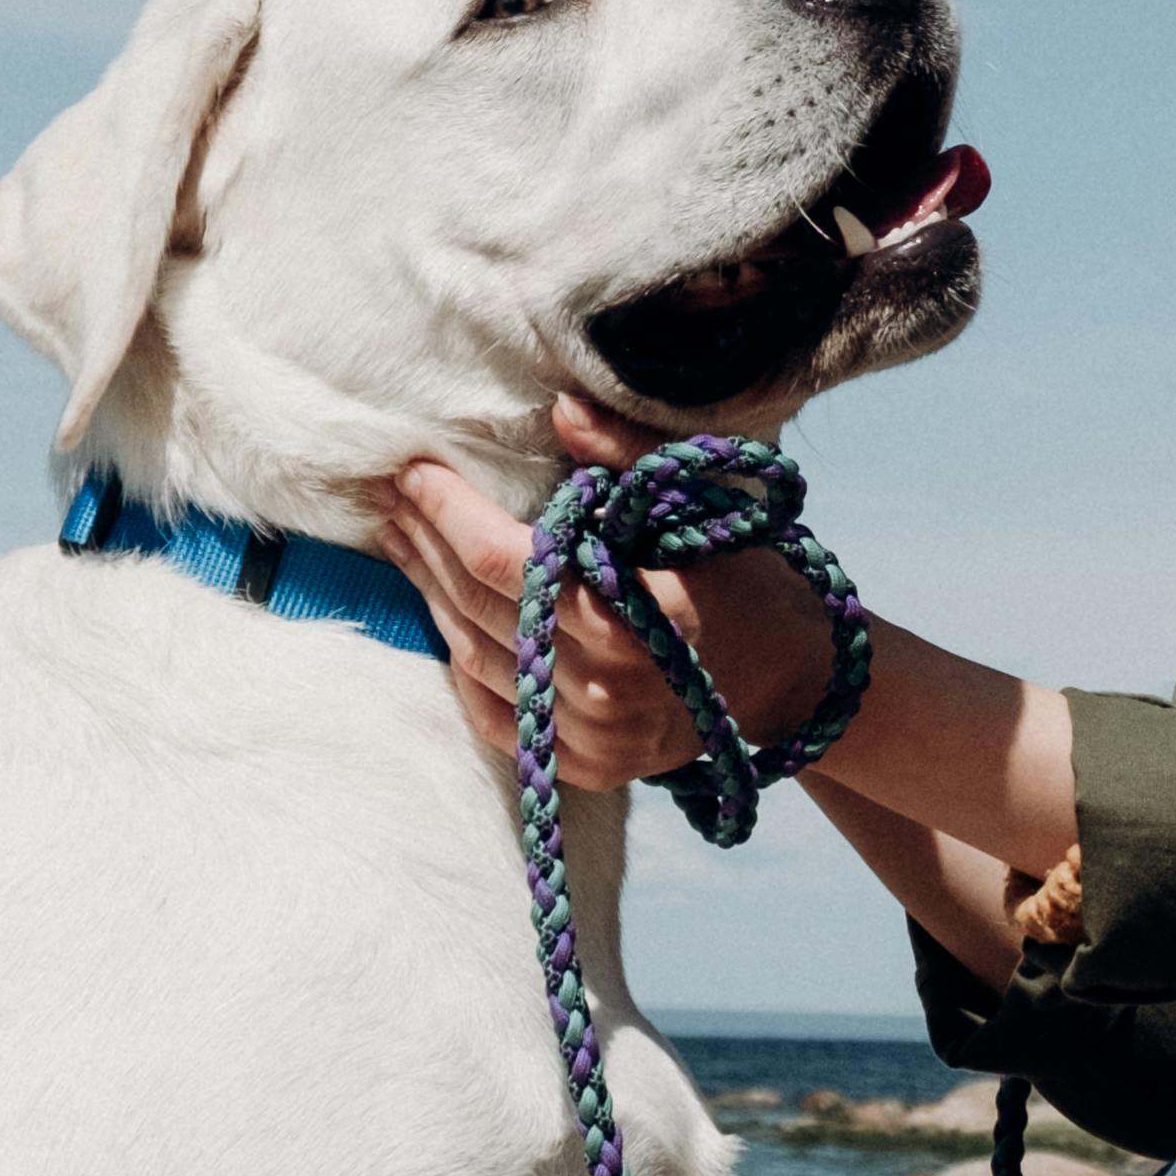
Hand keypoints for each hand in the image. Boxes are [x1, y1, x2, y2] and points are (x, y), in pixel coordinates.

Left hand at [377, 397, 818, 794]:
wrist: (785, 676)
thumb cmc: (741, 574)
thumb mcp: (696, 505)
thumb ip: (627, 458)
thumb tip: (560, 410)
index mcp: (638, 618)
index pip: (509, 561)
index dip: (451, 513)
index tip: (415, 469)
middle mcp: (610, 688)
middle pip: (481, 606)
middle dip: (427, 543)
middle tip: (390, 495)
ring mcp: (594, 737)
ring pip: (476, 656)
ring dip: (430, 593)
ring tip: (403, 540)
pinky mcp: (584, 766)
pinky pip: (494, 710)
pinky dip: (459, 658)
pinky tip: (439, 609)